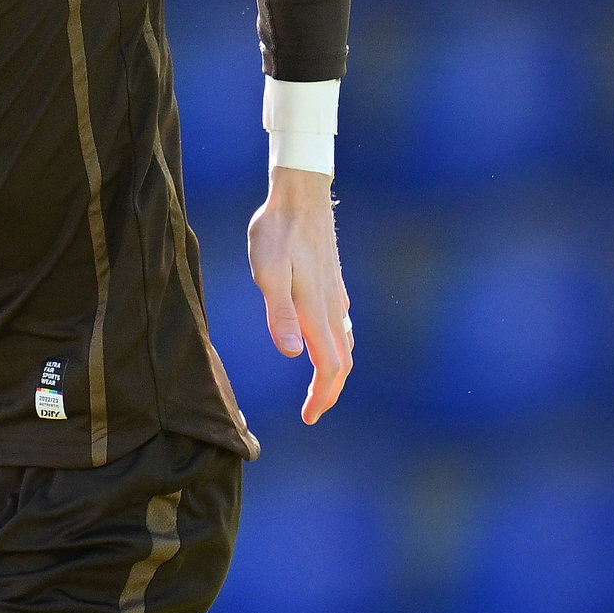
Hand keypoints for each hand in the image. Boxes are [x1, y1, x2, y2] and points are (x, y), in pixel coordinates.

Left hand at [244, 166, 352, 423]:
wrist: (301, 194)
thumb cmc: (277, 231)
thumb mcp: (268, 272)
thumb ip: (279, 313)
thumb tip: (293, 354)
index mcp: (317, 311)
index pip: (330, 367)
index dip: (322, 396)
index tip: (310, 418)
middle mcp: (333, 308)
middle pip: (342, 362)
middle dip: (329, 392)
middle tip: (312, 413)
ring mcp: (337, 295)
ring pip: (345, 345)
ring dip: (334, 372)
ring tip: (318, 388)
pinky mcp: (333, 284)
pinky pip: (342, 327)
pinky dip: (335, 348)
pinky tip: (322, 345)